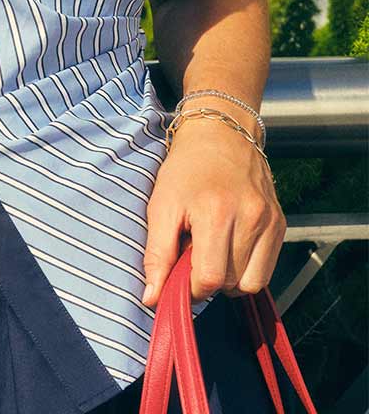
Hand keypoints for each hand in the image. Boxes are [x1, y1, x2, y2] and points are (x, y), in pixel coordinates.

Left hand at [142, 117, 283, 307]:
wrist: (220, 133)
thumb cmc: (184, 169)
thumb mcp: (160, 205)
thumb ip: (157, 255)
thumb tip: (152, 300)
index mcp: (216, 213)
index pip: (210, 279)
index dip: (191, 286)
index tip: (179, 273)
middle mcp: (250, 218)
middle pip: (232, 283)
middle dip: (209, 279)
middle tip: (193, 253)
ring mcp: (270, 222)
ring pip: (253, 283)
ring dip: (230, 277)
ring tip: (213, 250)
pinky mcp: (281, 224)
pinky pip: (267, 269)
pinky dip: (247, 268)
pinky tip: (230, 245)